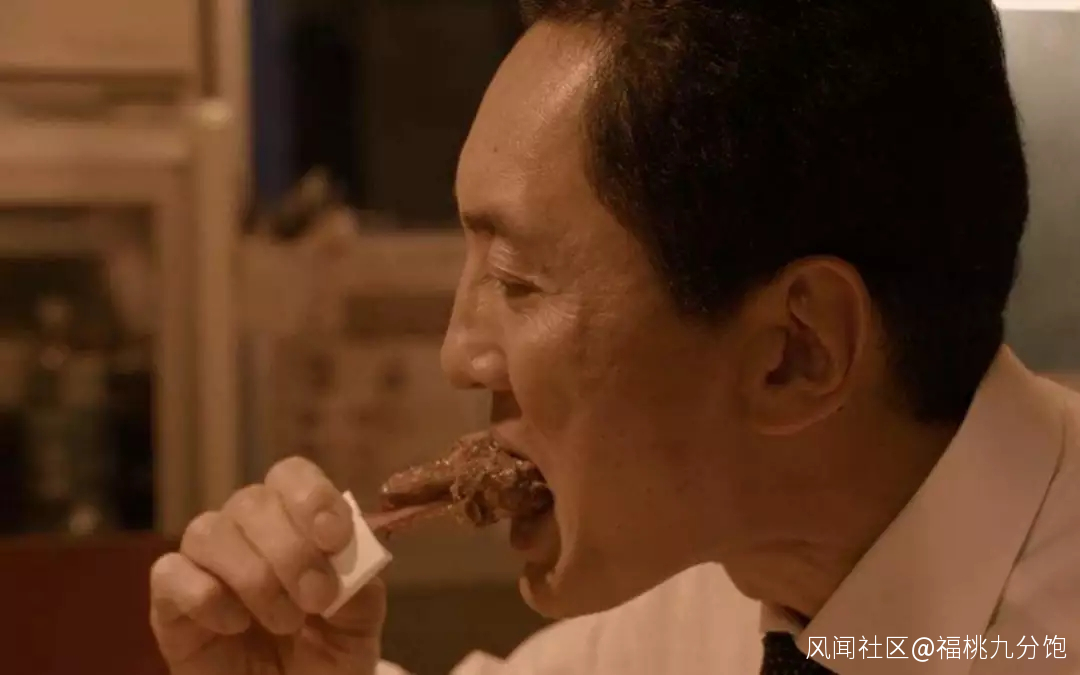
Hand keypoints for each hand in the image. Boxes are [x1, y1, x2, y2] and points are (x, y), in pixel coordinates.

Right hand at [150, 457, 384, 674]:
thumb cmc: (321, 658)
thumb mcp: (357, 630)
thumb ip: (361, 594)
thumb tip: (350, 561)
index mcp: (295, 521)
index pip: (292, 476)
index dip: (312, 498)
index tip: (334, 539)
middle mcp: (246, 530)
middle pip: (252, 501)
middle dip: (291, 551)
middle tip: (317, 600)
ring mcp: (204, 562)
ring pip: (209, 530)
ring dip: (253, 576)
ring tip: (285, 622)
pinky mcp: (168, 601)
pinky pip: (170, 574)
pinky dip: (205, 596)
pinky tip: (234, 625)